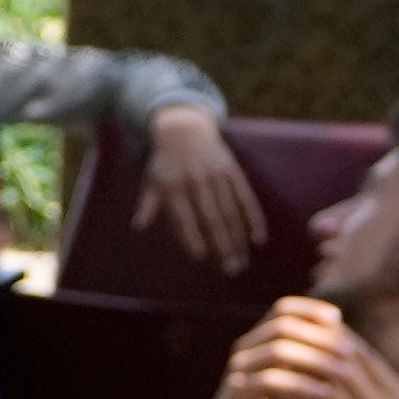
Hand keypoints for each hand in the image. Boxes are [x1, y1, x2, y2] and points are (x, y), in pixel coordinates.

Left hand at [133, 104, 264, 265]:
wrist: (185, 128)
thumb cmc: (164, 162)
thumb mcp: (150, 180)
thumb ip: (148, 204)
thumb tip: (138, 227)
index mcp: (173, 187)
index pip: (183, 217)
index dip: (191, 237)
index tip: (200, 257)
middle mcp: (196, 182)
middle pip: (212, 219)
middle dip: (222, 246)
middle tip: (231, 270)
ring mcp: (217, 177)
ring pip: (231, 212)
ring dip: (239, 239)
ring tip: (242, 261)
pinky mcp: (233, 172)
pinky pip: (246, 198)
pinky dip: (254, 218)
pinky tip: (259, 238)